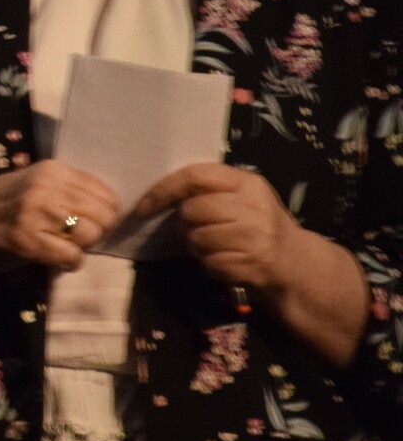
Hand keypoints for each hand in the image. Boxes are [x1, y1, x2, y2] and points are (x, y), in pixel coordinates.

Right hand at [0, 163, 122, 273]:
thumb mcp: (33, 185)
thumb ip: (66, 191)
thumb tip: (108, 210)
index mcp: (52, 169)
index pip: (107, 195)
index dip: (100, 214)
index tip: (80, 223)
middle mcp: (47, 186)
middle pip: (105, 216)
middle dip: (94, 232)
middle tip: (69, 239)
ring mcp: (35, 211)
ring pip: (92, 235)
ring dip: (80, 248)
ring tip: (57, 247)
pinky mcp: (26, 239)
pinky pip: (73, 257)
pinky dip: (67, 264)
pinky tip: (50, 259)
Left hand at [135, 165, 299, 296]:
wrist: (296, 263)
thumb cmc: (258, 225)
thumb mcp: (242, 198)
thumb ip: (209, 190)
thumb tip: (157, 196)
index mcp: (247, 182)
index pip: (195, 175)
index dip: (164, 190)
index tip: (143, 206)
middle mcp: (253, 205)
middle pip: (192, 210)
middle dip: (184, 224)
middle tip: (195, 230)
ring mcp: (255, 235)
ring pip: (197, 238)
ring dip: (196, 246)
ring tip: (214, 246)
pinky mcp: (252, 262)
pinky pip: (209, 262)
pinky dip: (210, 265)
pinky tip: (226, 261)